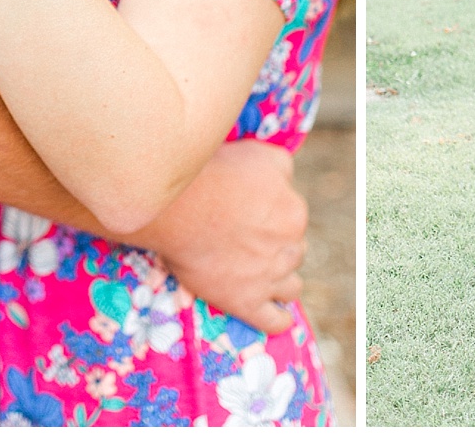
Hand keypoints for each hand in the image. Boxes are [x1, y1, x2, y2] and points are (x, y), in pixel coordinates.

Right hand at [138, 140, 306, 334]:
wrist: (180, 207)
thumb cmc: (216, 174)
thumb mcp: (260, 154)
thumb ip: (281, 168)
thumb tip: (286, 181)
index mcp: (294, 213)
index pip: (294, 218)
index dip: (273, 218)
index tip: (253, 217)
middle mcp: (289, 247)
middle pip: (294, 251)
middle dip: (277, 248)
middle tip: (251, 244)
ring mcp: (269, 278)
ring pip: (291, 286)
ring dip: (281, 281)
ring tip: (266, 279)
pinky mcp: (247, 302)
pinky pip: (274, 320)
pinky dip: (278, 319)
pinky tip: (276, 316)